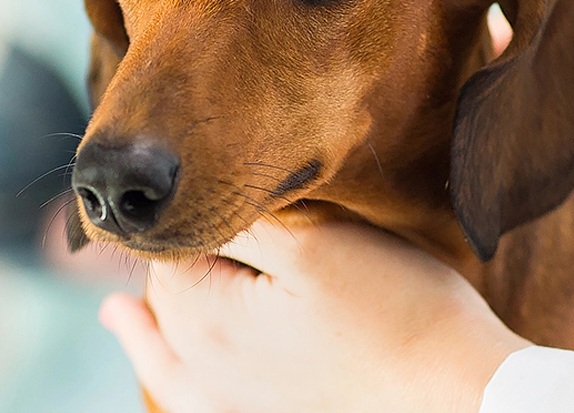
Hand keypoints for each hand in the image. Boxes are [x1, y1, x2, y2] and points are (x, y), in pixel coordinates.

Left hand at [100, 219, 529, 412]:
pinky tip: (152, 358)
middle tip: (186, 218)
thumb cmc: (396, 310)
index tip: (196, 182)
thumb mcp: (314, 239)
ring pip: (171, 342)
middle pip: (166, 292)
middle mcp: (198, 364)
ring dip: (156, 315)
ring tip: (118, 311)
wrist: (455, 394)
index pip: (163, 242)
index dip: (184, 208)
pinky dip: (164, 370)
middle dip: (176, 255)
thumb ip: (238, 214)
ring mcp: (227, 398)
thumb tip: (176, 195)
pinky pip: (189, 393)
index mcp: (200, 313)